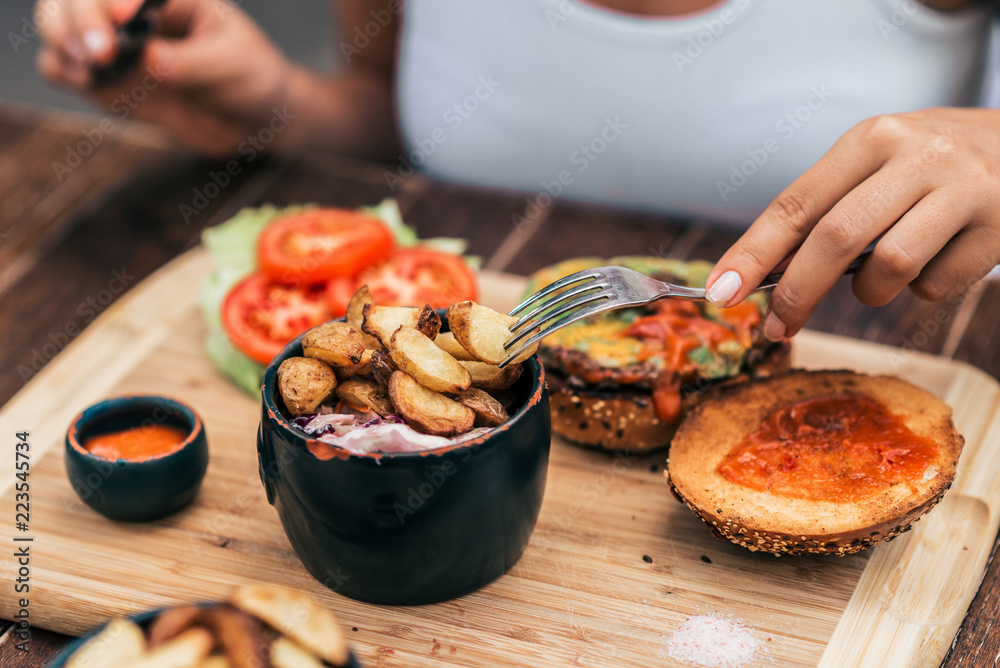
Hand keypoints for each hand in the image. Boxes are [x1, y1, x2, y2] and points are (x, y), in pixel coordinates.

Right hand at [36, 0, 294, 155]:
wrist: (254, 120)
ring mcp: (118, 47)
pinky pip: (66, 67)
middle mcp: (135, 16)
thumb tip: (152, 60)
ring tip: (84, 67)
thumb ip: (193, 63)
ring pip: (61, 24)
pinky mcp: (110, 81)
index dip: (112, 2)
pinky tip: (79, 79)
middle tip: (100, 54)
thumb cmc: (252, 78)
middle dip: (78, 20)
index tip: (122, 22)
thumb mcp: (232, 65)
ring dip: (60, 39)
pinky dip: (59, 69)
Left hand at [705, 107, 999, 339]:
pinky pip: (937, 284)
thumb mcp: (878, 163)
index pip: (795, 203)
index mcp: (870, 139)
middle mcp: (915, 155)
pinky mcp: (999, 224)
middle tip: (776, 326)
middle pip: (834, 238)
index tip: (721, 291)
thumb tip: (765, 272)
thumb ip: (828, 208)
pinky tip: (938, 260)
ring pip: (889, 267)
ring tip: (882, 277)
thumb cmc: (932, 164)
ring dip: (870, 292)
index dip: (752, 252)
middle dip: (796, 292)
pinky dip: (923, 289)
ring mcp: (962, 188)